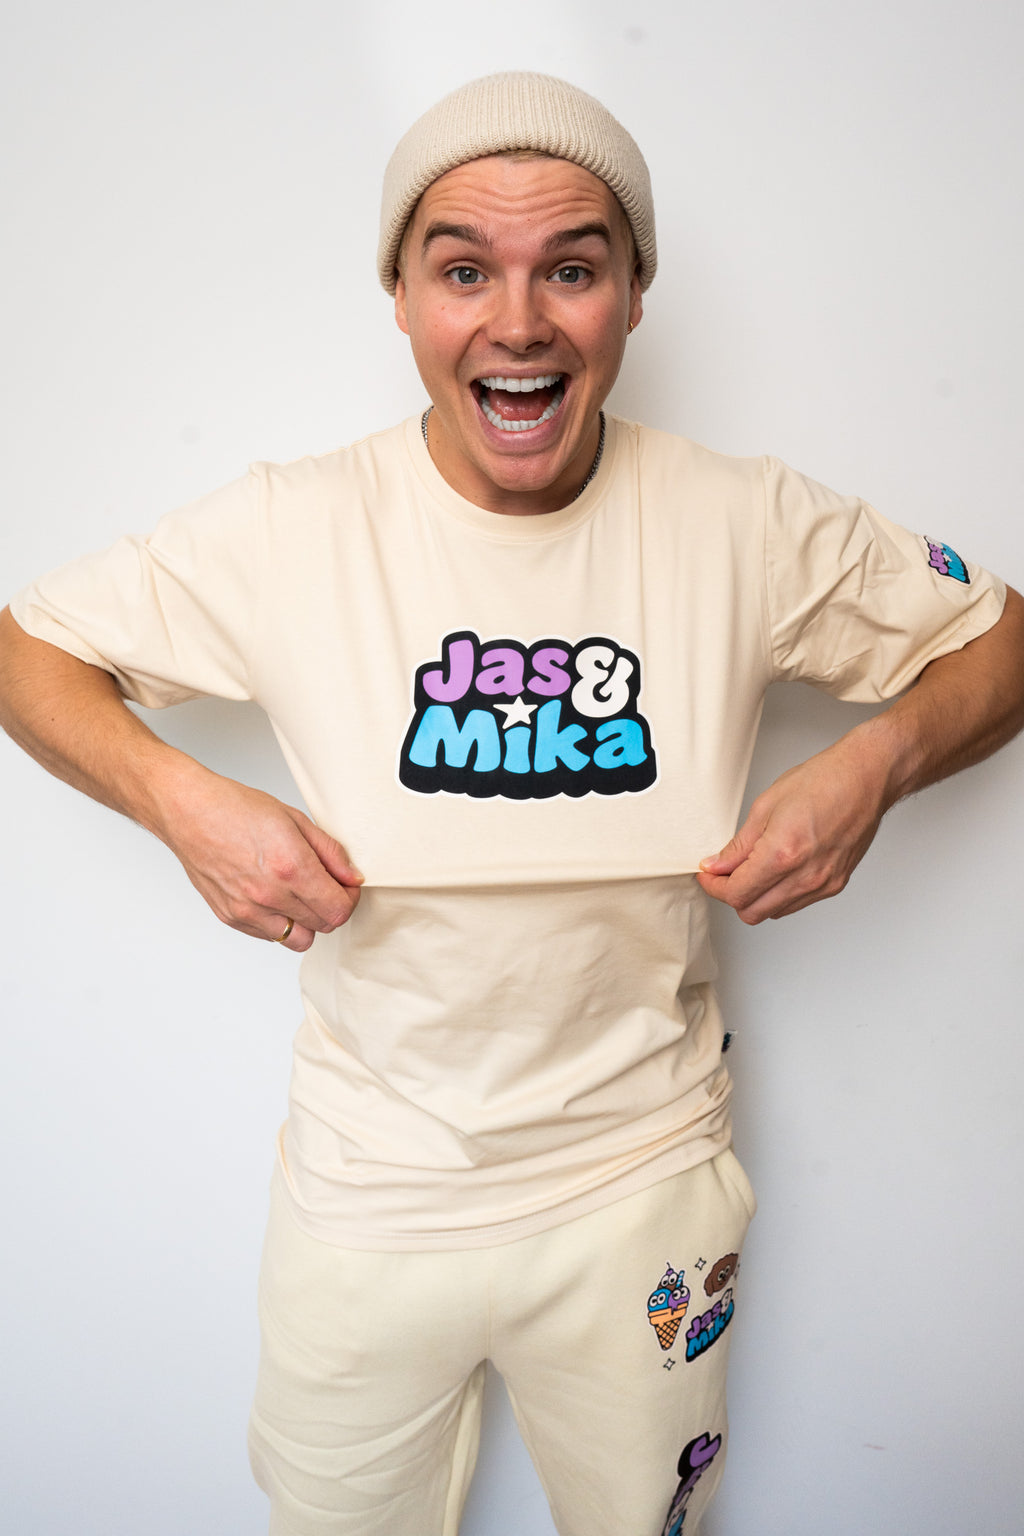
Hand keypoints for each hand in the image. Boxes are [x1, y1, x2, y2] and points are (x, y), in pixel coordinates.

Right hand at [157, 767, 362, 950]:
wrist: (189, 812)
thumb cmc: (236, 809)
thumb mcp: (294, 820)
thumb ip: (329, 853)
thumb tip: (352, 878)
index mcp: (291, 867)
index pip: (339, 909)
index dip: (350, 899)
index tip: (346, 886)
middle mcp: (269, 895)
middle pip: (323, 926)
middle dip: (332, 907)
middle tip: (325, 886)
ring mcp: (248, 910)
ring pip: (299, 940)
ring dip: (307, 921)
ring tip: (299, 895)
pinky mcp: (231, 917)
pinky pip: (270, 937)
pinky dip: (280, 923)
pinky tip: (274, 897)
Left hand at [696, 735, 890, 924]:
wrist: (865, 779)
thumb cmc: (822, 782)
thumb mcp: (766, 806)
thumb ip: (739, 845)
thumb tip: (717, 866)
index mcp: (783, 854)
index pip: (736, 893)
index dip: (714, 887)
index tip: (708, 875)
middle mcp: (805, 876)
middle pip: (752, 912)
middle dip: (731, 895)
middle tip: (724, 874)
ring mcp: (823, 884)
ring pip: (774, 912)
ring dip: (755, 897)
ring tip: (751, 869)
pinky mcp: (835, 884)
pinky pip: (796, 904)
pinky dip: (778, 895)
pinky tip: (776, 871)